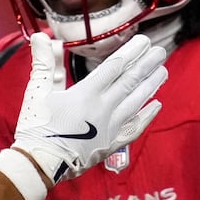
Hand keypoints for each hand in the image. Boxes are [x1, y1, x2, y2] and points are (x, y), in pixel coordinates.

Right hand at [12, 32, 167, 182]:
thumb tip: (41, 36)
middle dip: (147, 64)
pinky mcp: (112, 143)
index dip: (131, 51)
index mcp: (86, 93)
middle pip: (131, 81)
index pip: (115, 66)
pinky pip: (135, 127)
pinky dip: (147, 115)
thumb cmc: (36, 127)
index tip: (144, 41)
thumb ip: (44, 62)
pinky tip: (157, 104)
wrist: (39, 164)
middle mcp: (103, 107)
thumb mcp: (36, 91)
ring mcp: (110, 127)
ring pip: (137, 101)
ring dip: (151, 84)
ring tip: (163, 70)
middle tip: (160, 51)